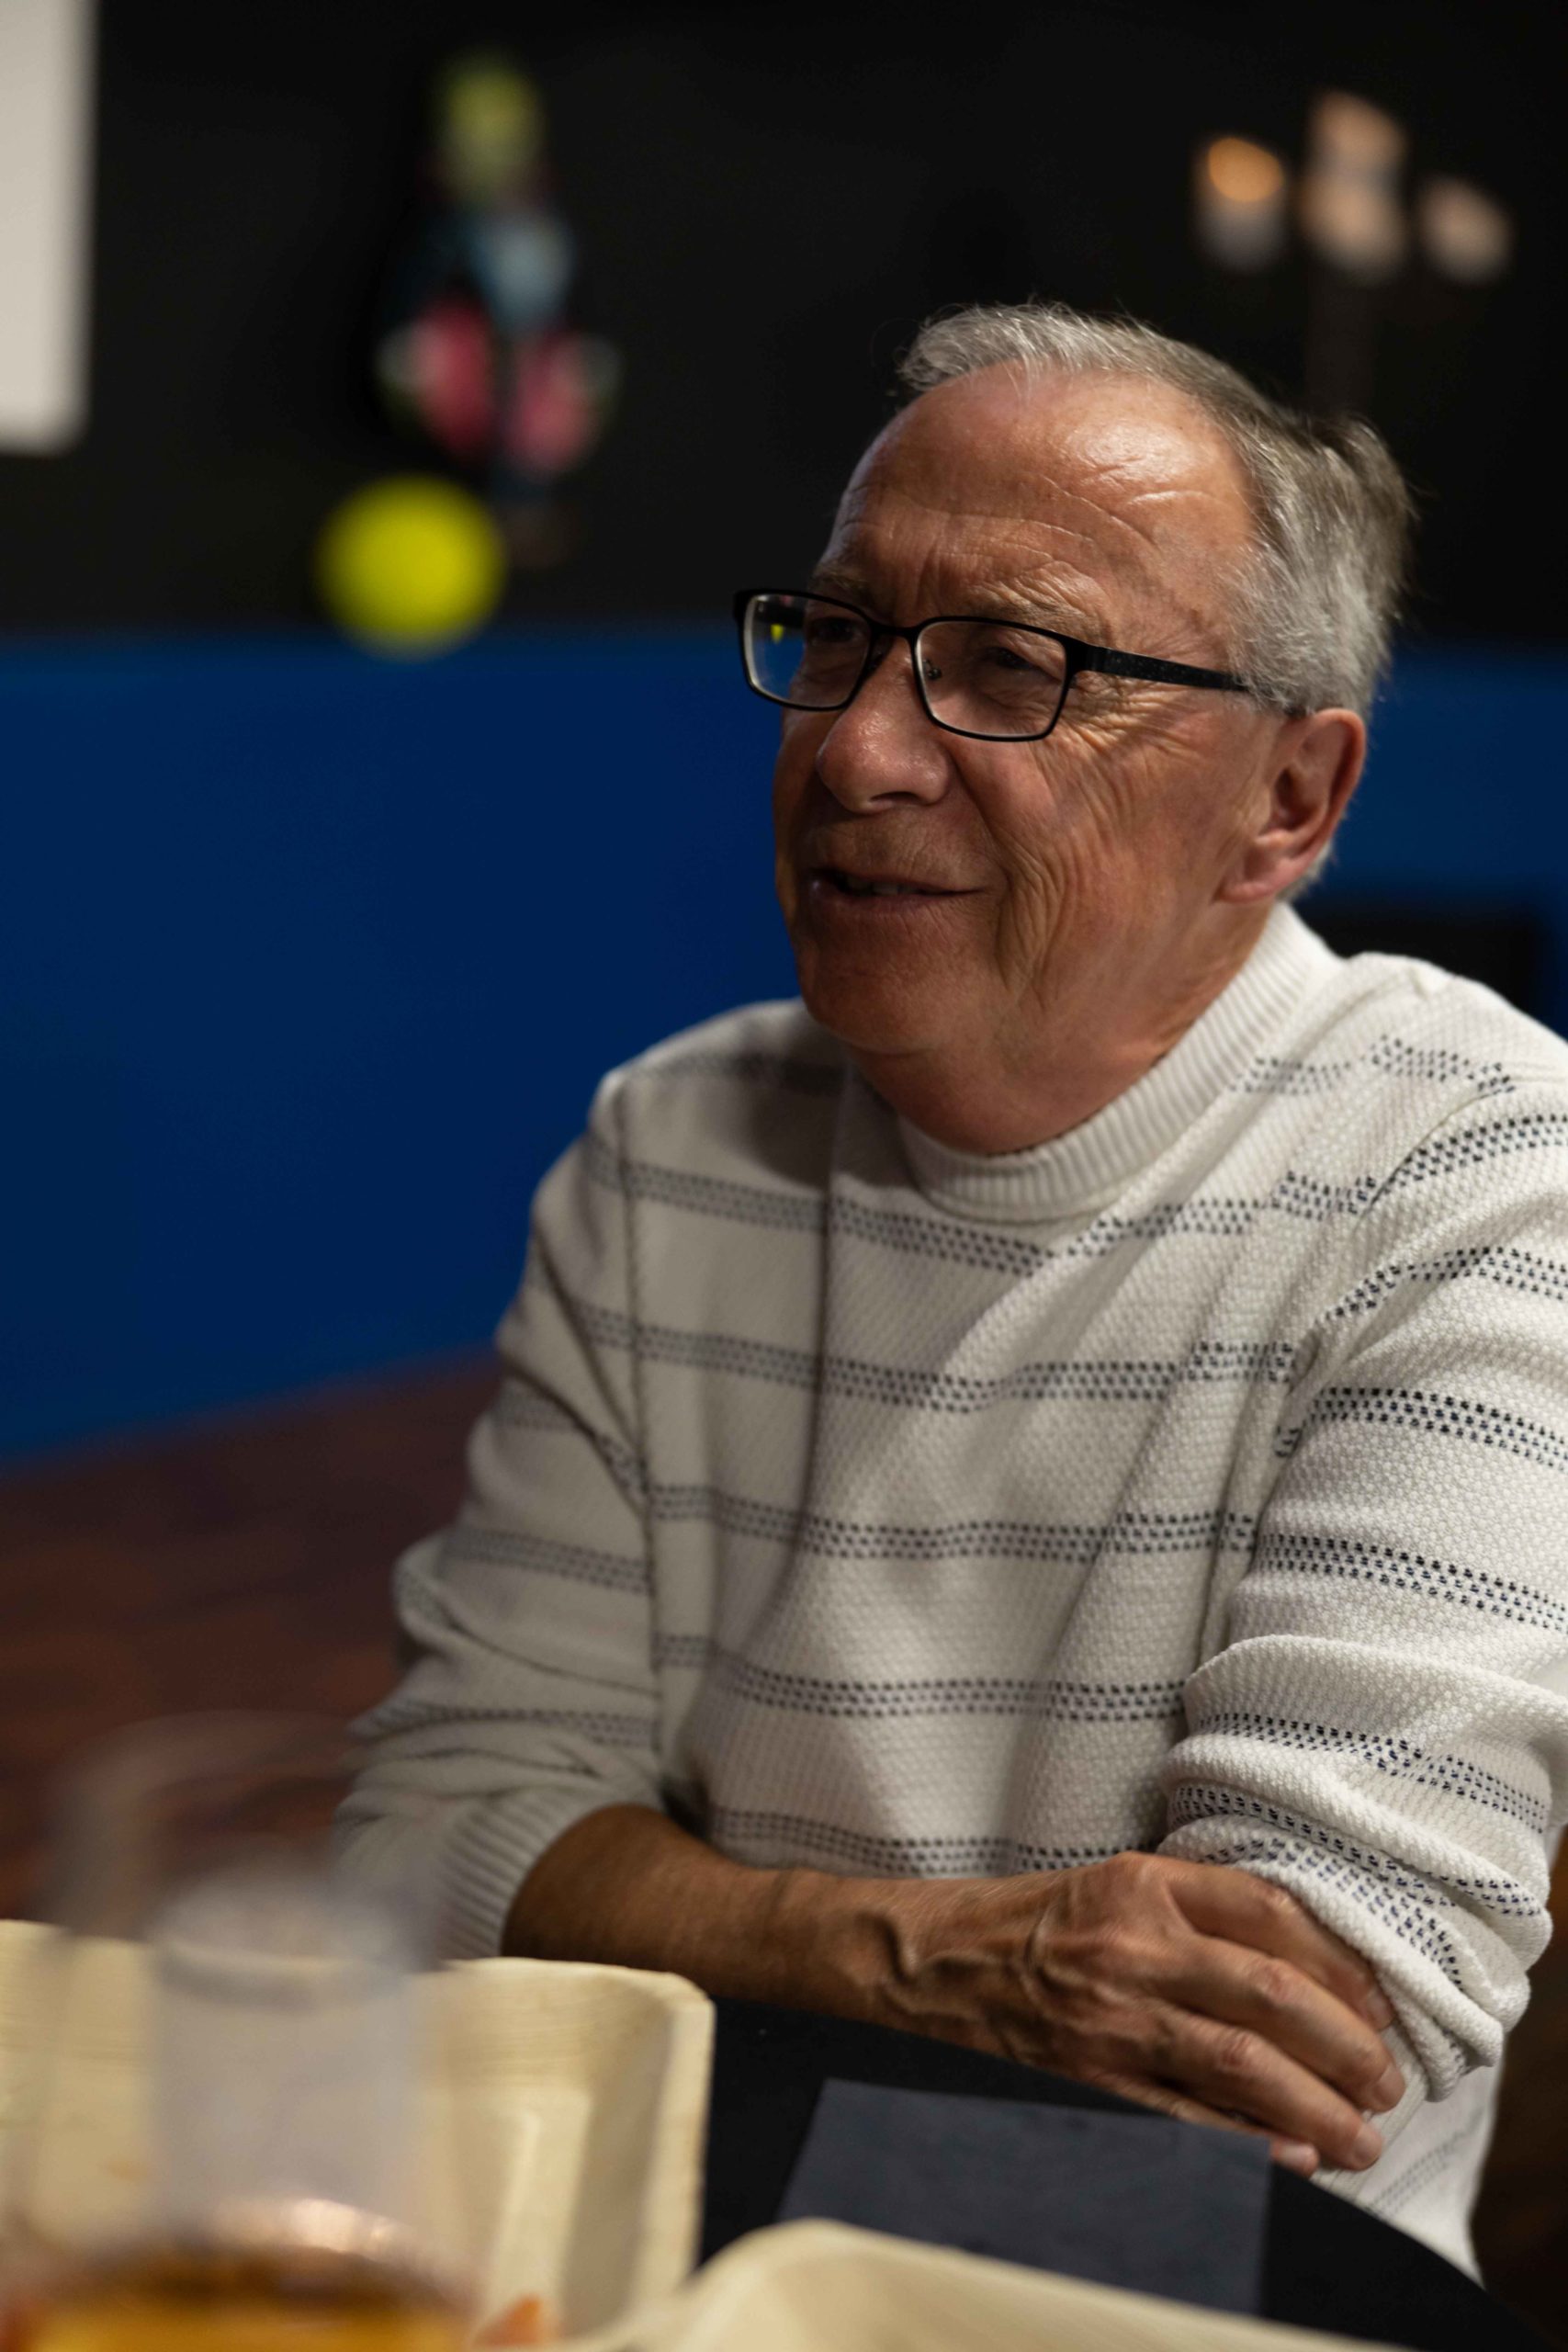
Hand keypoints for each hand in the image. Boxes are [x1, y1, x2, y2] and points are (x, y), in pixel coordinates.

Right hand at [872, 1851, 1403, 2175]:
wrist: (923, 1963)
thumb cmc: (1026, 1922)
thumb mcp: (1112, 1883)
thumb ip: (1197, 1906)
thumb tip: (1300, 1959)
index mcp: (1144, 1884)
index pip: (1272, 1914)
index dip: (1342, 1963)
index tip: (1378, 2003)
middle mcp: (1132, 1945)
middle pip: (1272, 1994)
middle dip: (1346, 2046)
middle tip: (1386, 2082)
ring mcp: (1109, 2017)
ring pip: (1241, 2063)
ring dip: (1317, 2107)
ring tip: (1360, 2137)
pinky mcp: (1086, 2080)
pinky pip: (1184, 2120)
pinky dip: (1248, 2144)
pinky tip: (1291, 2158)